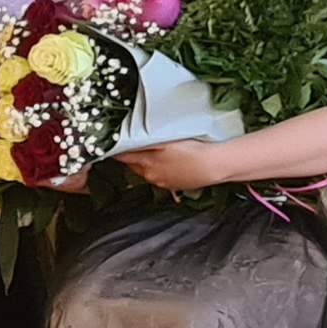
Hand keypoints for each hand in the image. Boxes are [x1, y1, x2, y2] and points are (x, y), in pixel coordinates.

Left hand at [117, 137, 234, 192]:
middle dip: (132, 157)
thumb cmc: (192, 151)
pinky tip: (172, 163)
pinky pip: (161, 177)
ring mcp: (162, 182)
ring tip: (157, 153)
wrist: (213, 166)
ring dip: (147, 163)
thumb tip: (125, 143)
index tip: (113, 144)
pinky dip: (161, 170)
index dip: (116, 150)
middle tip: (135, 144)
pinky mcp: (174, 186)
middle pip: (133, 165)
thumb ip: (144, 142)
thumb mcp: (165, 142)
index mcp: (146, 163)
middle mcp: (151, 176)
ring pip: (147, 172)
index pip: (122, 157)